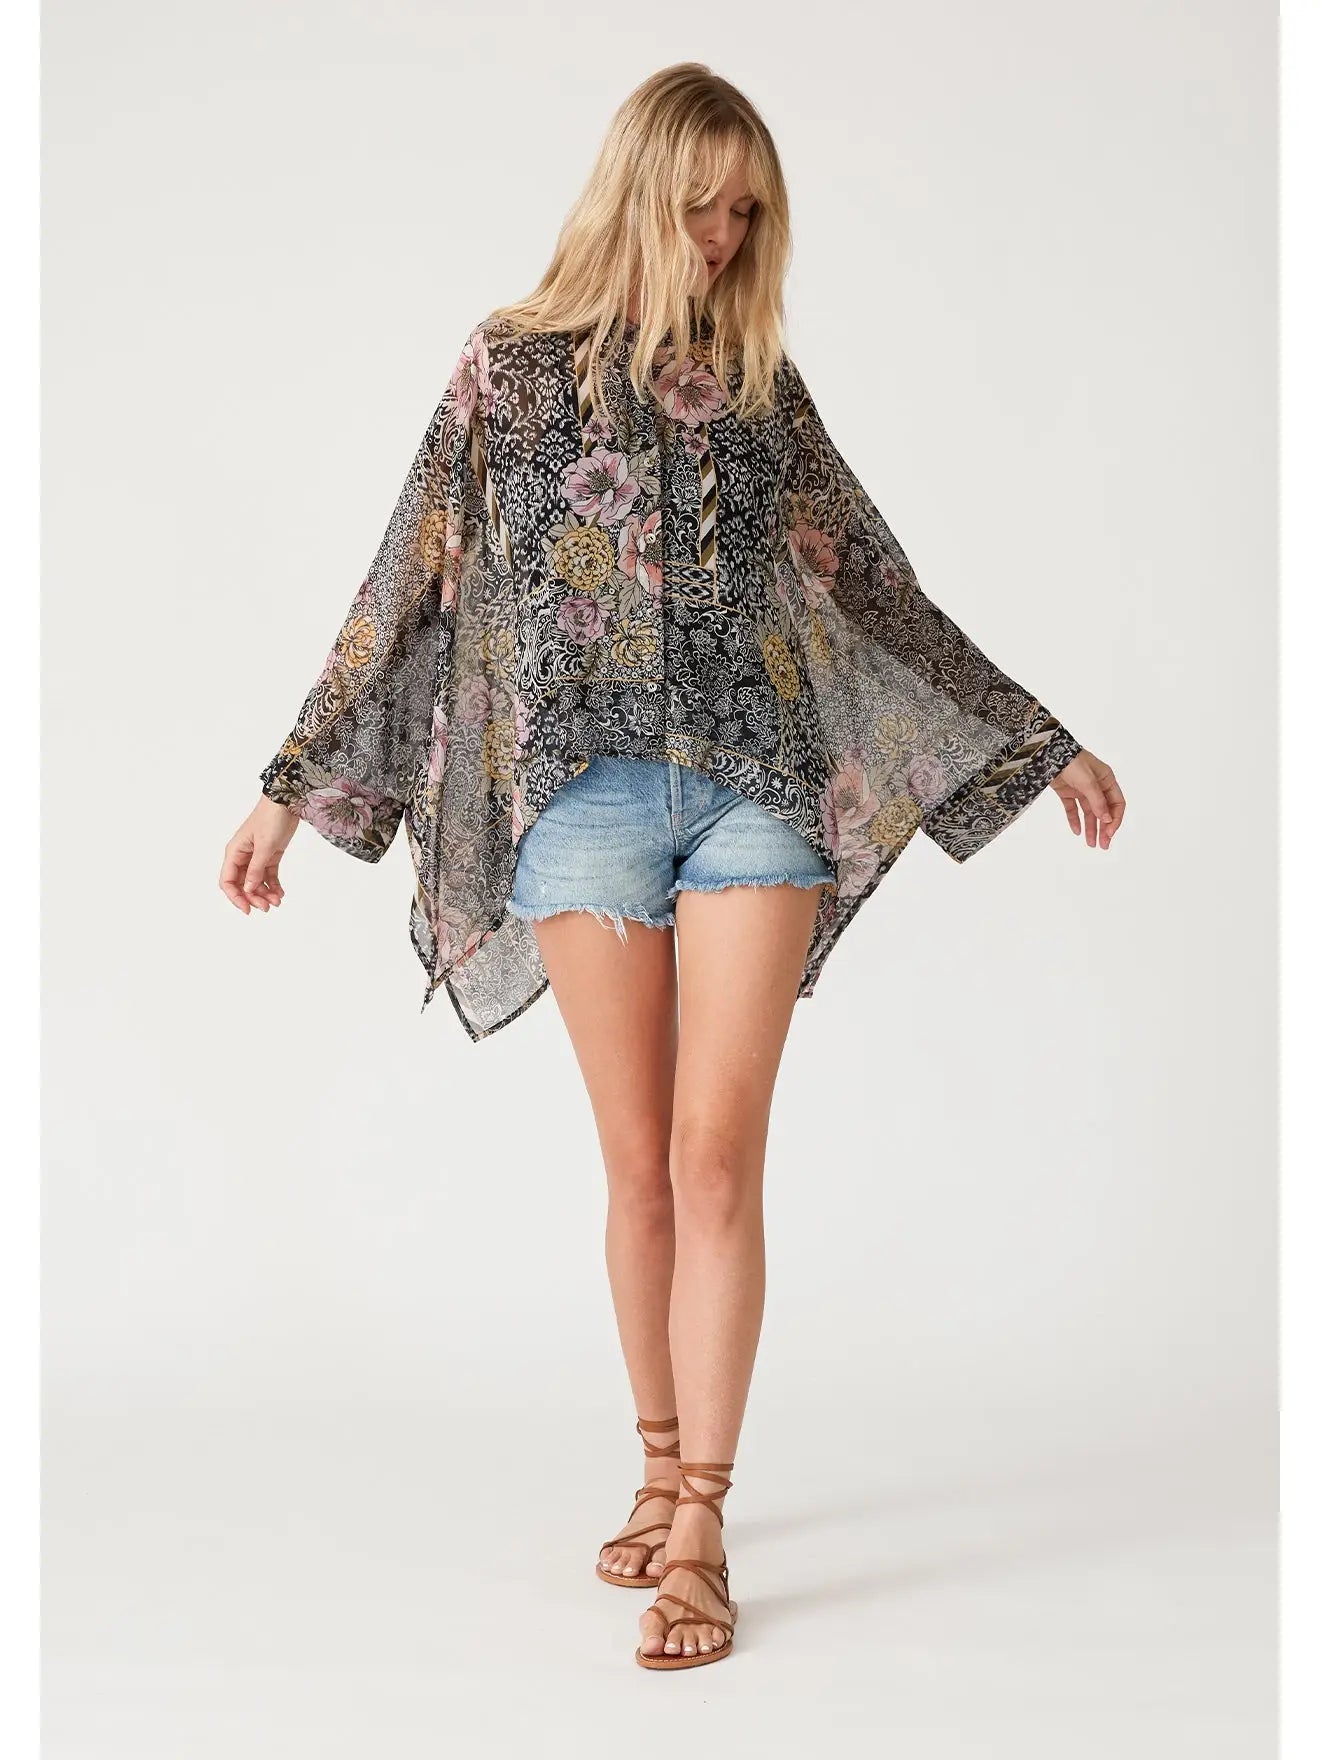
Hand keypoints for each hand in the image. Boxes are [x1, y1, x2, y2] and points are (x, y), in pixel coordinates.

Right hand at [220, 796, 299, 913]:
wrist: (286, 802)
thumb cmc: (271, 818)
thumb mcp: (264, 846)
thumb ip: (255, 869)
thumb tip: (248, 889)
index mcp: (234, 852)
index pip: (228, 881)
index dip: (235, 897)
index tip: (247, 909)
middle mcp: (243, 856)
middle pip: (243, 884)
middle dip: (253, 898)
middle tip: (267, 907)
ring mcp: (256, 856)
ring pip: (256, 882)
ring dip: (265, 893)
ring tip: (278, 901)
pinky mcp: (270, 855)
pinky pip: (268, 875)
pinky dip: (273, 885)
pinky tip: (280, 893)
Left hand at [1051, 750, 1123, 850]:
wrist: (1048, 753)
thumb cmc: (1072, 761)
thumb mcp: (1088, 781)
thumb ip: (1098, 801)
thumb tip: (1107, 819)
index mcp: (1107, 780)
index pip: (1117, 804)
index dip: (1115, 819)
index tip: (1109, 833)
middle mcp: (1096, 785)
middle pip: (1104, 811)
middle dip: (1104, 828)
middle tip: (1103, 845)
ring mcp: (1081, 789)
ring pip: (1089, 813)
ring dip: (1091, 828)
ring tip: (1091, 844)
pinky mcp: (1067, 792)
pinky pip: (1073, 809)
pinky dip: (1075, 820)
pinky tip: (1076, 831)